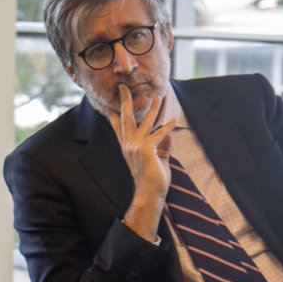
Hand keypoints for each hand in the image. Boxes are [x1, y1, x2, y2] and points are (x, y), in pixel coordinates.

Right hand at [109, 86, 175, 241]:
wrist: (149, 193)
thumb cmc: (153, 178)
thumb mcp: (158, 157)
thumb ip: (162, 144)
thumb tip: (168, 130)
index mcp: (127, 147)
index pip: (118, 126)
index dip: (113, 114)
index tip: (109, 102)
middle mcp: (128, 145)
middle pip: (125, 118)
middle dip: (125, 101)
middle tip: (123, 88)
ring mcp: (136, 147)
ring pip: (144, 123)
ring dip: (152, 109)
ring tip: (158, 98)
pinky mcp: (146, 150)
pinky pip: (158, 135)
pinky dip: (167, 127)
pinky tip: (173, 121)